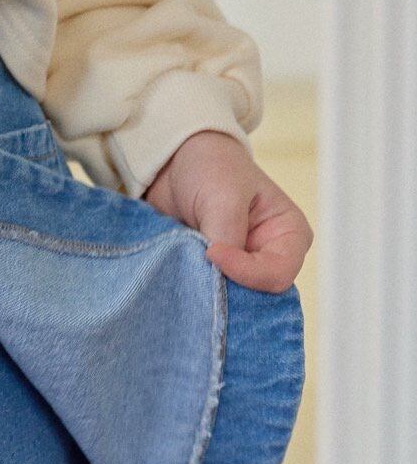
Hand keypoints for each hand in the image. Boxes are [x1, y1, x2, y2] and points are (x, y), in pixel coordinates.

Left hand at [143, 130, 312, 292]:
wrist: (174, 163)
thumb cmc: (211, 168)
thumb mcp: (224, 194)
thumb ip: (227, 234)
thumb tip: (218, 271)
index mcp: (290, 235)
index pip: (277, 274)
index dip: (244, 272)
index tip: (210, 252)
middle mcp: (270, 257)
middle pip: (257, 296)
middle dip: (227, 288)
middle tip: (196, 272)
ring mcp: (242, 269)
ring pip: (231, 300)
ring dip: (207, 290)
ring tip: (185, 271)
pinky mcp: (216, 275)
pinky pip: (208, 296)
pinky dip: (193, 290)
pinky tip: (178, 277)